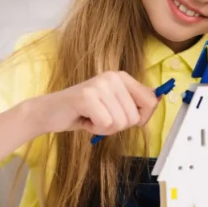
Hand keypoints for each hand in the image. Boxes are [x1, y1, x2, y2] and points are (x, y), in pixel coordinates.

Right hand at [29, 71, 158, 135]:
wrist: (50, 112)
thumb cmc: (84, 111)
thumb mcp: (114, 105)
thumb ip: (134, 103)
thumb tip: (157, 100)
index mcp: (122, 77)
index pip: (151, 101)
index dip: (141, 118)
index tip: (125, 119)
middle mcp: (113, 77)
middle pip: (135, 117)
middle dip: (118, 126)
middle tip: (101, 118)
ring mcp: (99, 85)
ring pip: (120, 122)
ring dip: (105, 128)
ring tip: (92, 117)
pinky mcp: (87, 96)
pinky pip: (105, 123)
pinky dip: (95, 129)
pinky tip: (85, 120)